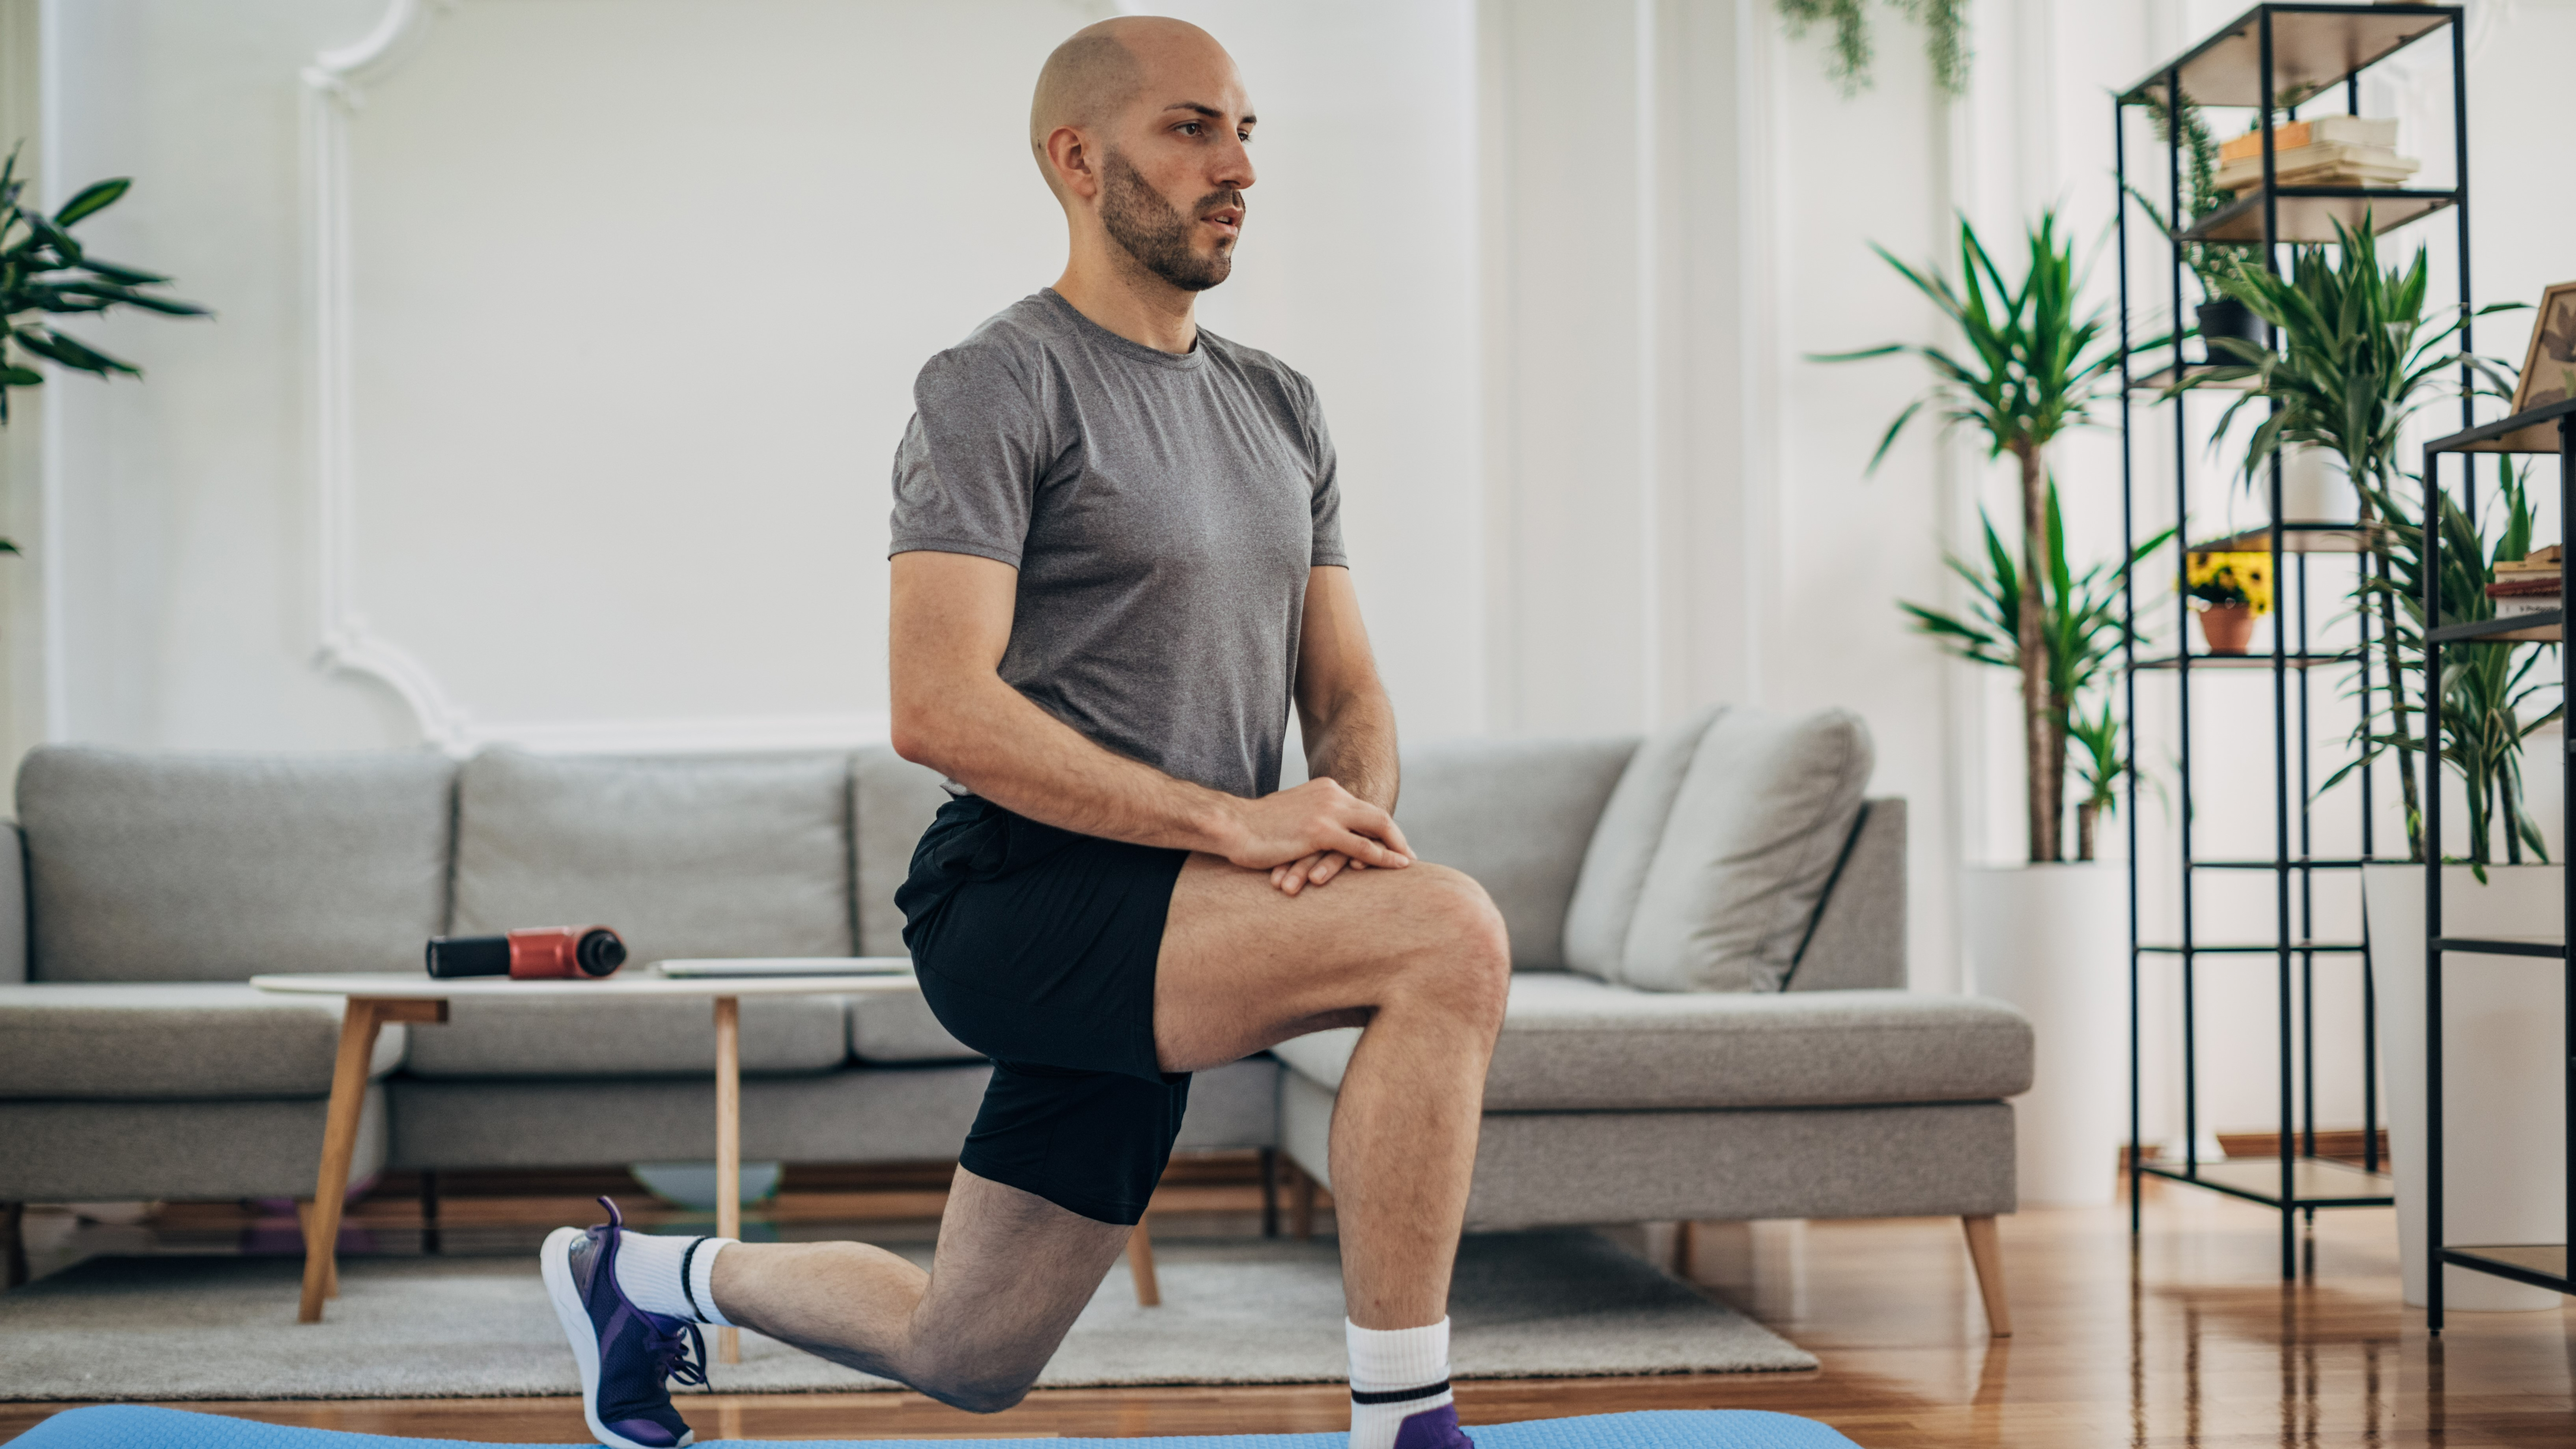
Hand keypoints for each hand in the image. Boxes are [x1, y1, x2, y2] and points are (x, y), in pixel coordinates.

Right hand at [1222, 778, 1411, 891]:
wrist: (1233, 825)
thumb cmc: (1257, 827)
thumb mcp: (1293, 815)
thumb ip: (1312, 819)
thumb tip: (1321, 835)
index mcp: (1325, 789)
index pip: (1363, 808)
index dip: (1381, 827)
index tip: (1393, 843)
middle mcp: (1331, 795)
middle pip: (1377, 814)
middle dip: (1396, 837)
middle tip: (1409, 857)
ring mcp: (1328, 812)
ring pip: (1376, 827)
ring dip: (1395, 847)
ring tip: (1408, 864)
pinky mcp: (1320, 831)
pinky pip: (1361, 846)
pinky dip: (1382, 857)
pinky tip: (1396, 867)